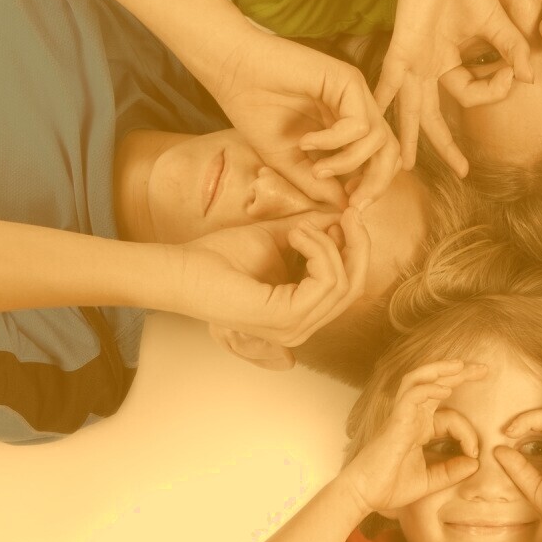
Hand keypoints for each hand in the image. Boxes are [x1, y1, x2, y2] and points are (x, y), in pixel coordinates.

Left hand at [176, 207, 369, 347]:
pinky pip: (327, 281)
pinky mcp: (285, 319)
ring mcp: (294, 328)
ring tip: (298, 227)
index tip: (347, 215)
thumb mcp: (278, 238)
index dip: (355, 249)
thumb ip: (312, 232)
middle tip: (349, 213)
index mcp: (300, 313)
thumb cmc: (219, 256)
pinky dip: (317, 249)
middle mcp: (301, 328)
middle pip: (355, 287)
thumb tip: (343, 216)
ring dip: (327, 243)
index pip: (349, 286)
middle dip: (359, 245)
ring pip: (343, 282)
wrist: (182, 266)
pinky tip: (295, 235)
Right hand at [210, 31, 396, 210]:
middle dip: (377, 183)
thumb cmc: (255, 111)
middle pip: (390, 151)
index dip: (372, 187)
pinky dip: (334, 141)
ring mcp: (355, 93)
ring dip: (348, 163)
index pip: (379, 160)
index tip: (350, 207)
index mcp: (347, 126)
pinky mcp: (348, 80)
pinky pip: (359, 124)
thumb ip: (317, 182)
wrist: (231, 72)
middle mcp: (358, 108)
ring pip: (380, 140)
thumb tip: (346, 206)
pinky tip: (307, 142)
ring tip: (316, 167)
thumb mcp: (288, 161)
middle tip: (354, 202)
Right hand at [341, 360, 487, 513]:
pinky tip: (445, 389)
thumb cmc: (390, 487)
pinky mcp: (395, 422)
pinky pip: (412, 396)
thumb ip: (452, 472)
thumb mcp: (430, 481)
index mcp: (420, 427)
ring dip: (440, 369)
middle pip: (435, 383)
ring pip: (418, 380)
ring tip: (461, 365)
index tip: (475, 454)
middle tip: (484, 369)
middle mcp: (412, 417)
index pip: (451, 417)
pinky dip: (428, 389)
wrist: (364, 496)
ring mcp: (402, 416)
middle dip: (460, 374)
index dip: (468, 433)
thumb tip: (476, 464)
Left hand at [377, 0, 533, 175]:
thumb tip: (531, 76)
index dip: (496, 89)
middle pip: (434, 116)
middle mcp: (428, 66)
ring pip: (410, 108)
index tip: (514, 72)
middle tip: (461, 172)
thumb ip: (511, 50)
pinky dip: (381, 98)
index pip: (472, 93)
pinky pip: (389, 79)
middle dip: (445, 146)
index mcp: (449, 61)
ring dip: (408, 138)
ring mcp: (413, 60)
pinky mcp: (403, 47)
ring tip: (403, 166)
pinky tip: (372, 116)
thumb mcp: (494, 23)